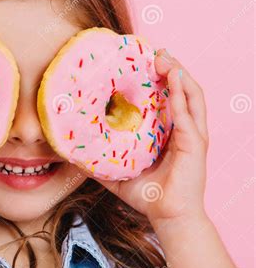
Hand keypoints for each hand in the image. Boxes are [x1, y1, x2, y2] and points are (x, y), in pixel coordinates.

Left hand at [98, 49, 208, 225]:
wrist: (167, 216)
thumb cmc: (147, 195)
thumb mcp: (117, 173)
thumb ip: (97, 163)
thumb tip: (71, 155)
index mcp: (167, 131)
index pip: (165, 97)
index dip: (156, 78)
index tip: (140, 61)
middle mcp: (182, 128)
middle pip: (180, 89)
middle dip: (169, 67)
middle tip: (154, 51)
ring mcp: (192, 134)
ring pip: (190, 95)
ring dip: (179, 74)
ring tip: (165, 58)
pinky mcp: (196, 144)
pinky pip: (189, 115)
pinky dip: (181, 96)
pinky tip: (173, 80)